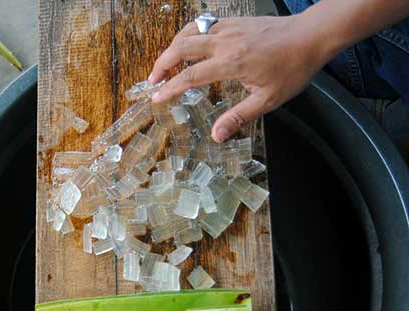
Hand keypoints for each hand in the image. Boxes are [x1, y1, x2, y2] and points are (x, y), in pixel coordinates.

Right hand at [149, 13, 334, 142]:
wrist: (311, 36)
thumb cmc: (293, 68)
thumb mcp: (269, 99)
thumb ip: (239, 116)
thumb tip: (217, 135)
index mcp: (232, 63)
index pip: (190, 76)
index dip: (170, 88)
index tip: (157, 97)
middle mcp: (225, 42)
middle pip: (181, 48)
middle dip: (162, 64)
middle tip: (153, 80)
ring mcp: (228, 28)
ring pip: (189, 32)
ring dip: (172, 47)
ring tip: (164, 63)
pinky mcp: (233, 21)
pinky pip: (202, 24)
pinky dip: (187, 35)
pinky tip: (186, 45)